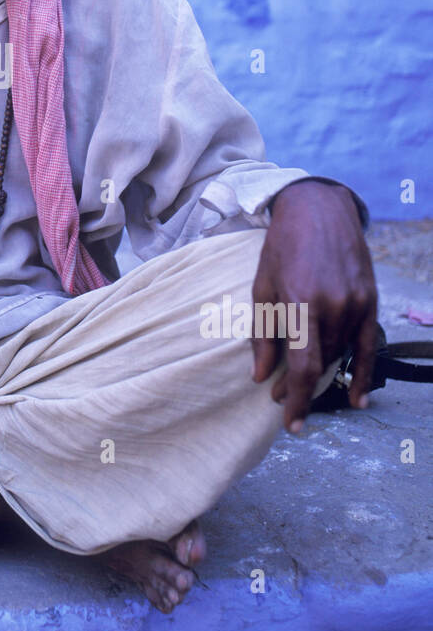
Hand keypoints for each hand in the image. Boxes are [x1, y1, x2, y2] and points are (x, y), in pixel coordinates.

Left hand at [251, 180, 376, 433]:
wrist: (318, 210)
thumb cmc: (282, 247)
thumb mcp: (262, 287)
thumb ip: (262, 335)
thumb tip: (261, 377)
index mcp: (302, 301)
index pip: (303, 365)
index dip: (295, 398)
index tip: (288, 420)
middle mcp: (334, 305)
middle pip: (320, 363)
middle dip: (299, 386)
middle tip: (280, 396)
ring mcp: (356, 302)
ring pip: (338, 354)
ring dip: (320, 375)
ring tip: (299, 385)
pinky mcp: (370, 300)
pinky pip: (366, 346)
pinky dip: (362, 374)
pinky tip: (357, 399)